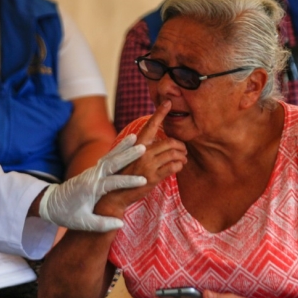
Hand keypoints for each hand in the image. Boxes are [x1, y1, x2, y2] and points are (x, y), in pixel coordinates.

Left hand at [39, 134, 148, 232]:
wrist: (50, 204)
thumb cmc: (67, 215)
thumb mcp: (82, 223)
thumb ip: (101, 224)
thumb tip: (120, 223)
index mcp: (90, 189)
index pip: (112, 183)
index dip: (128, 181)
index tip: (143, 179)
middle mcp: (91, 177)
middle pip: (111, 164)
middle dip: (127, 156)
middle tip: (143, 149)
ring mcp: (91, 171)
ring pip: (109, 157)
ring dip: (123, 148)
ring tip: (136, 138)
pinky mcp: (92, 170)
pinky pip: (106, 158)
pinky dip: (116, 150)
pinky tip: (126, 143)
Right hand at [94, 101, 186, 218]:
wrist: (114, 194)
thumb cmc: (121, 174)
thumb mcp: (126, 157)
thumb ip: (139, 149)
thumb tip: (150, 142)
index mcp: (135, 145)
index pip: (149, 125)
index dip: (159, 113)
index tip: (168, 103)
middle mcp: (141, 152)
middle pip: (169, 142)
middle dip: (180, 145)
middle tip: (183, 149)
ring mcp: (147, 165)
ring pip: (173, 154)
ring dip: (182, 156)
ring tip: (182, 159)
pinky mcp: (152, 177)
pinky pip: (173, 167)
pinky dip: (179, 165)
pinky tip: (178, 167)